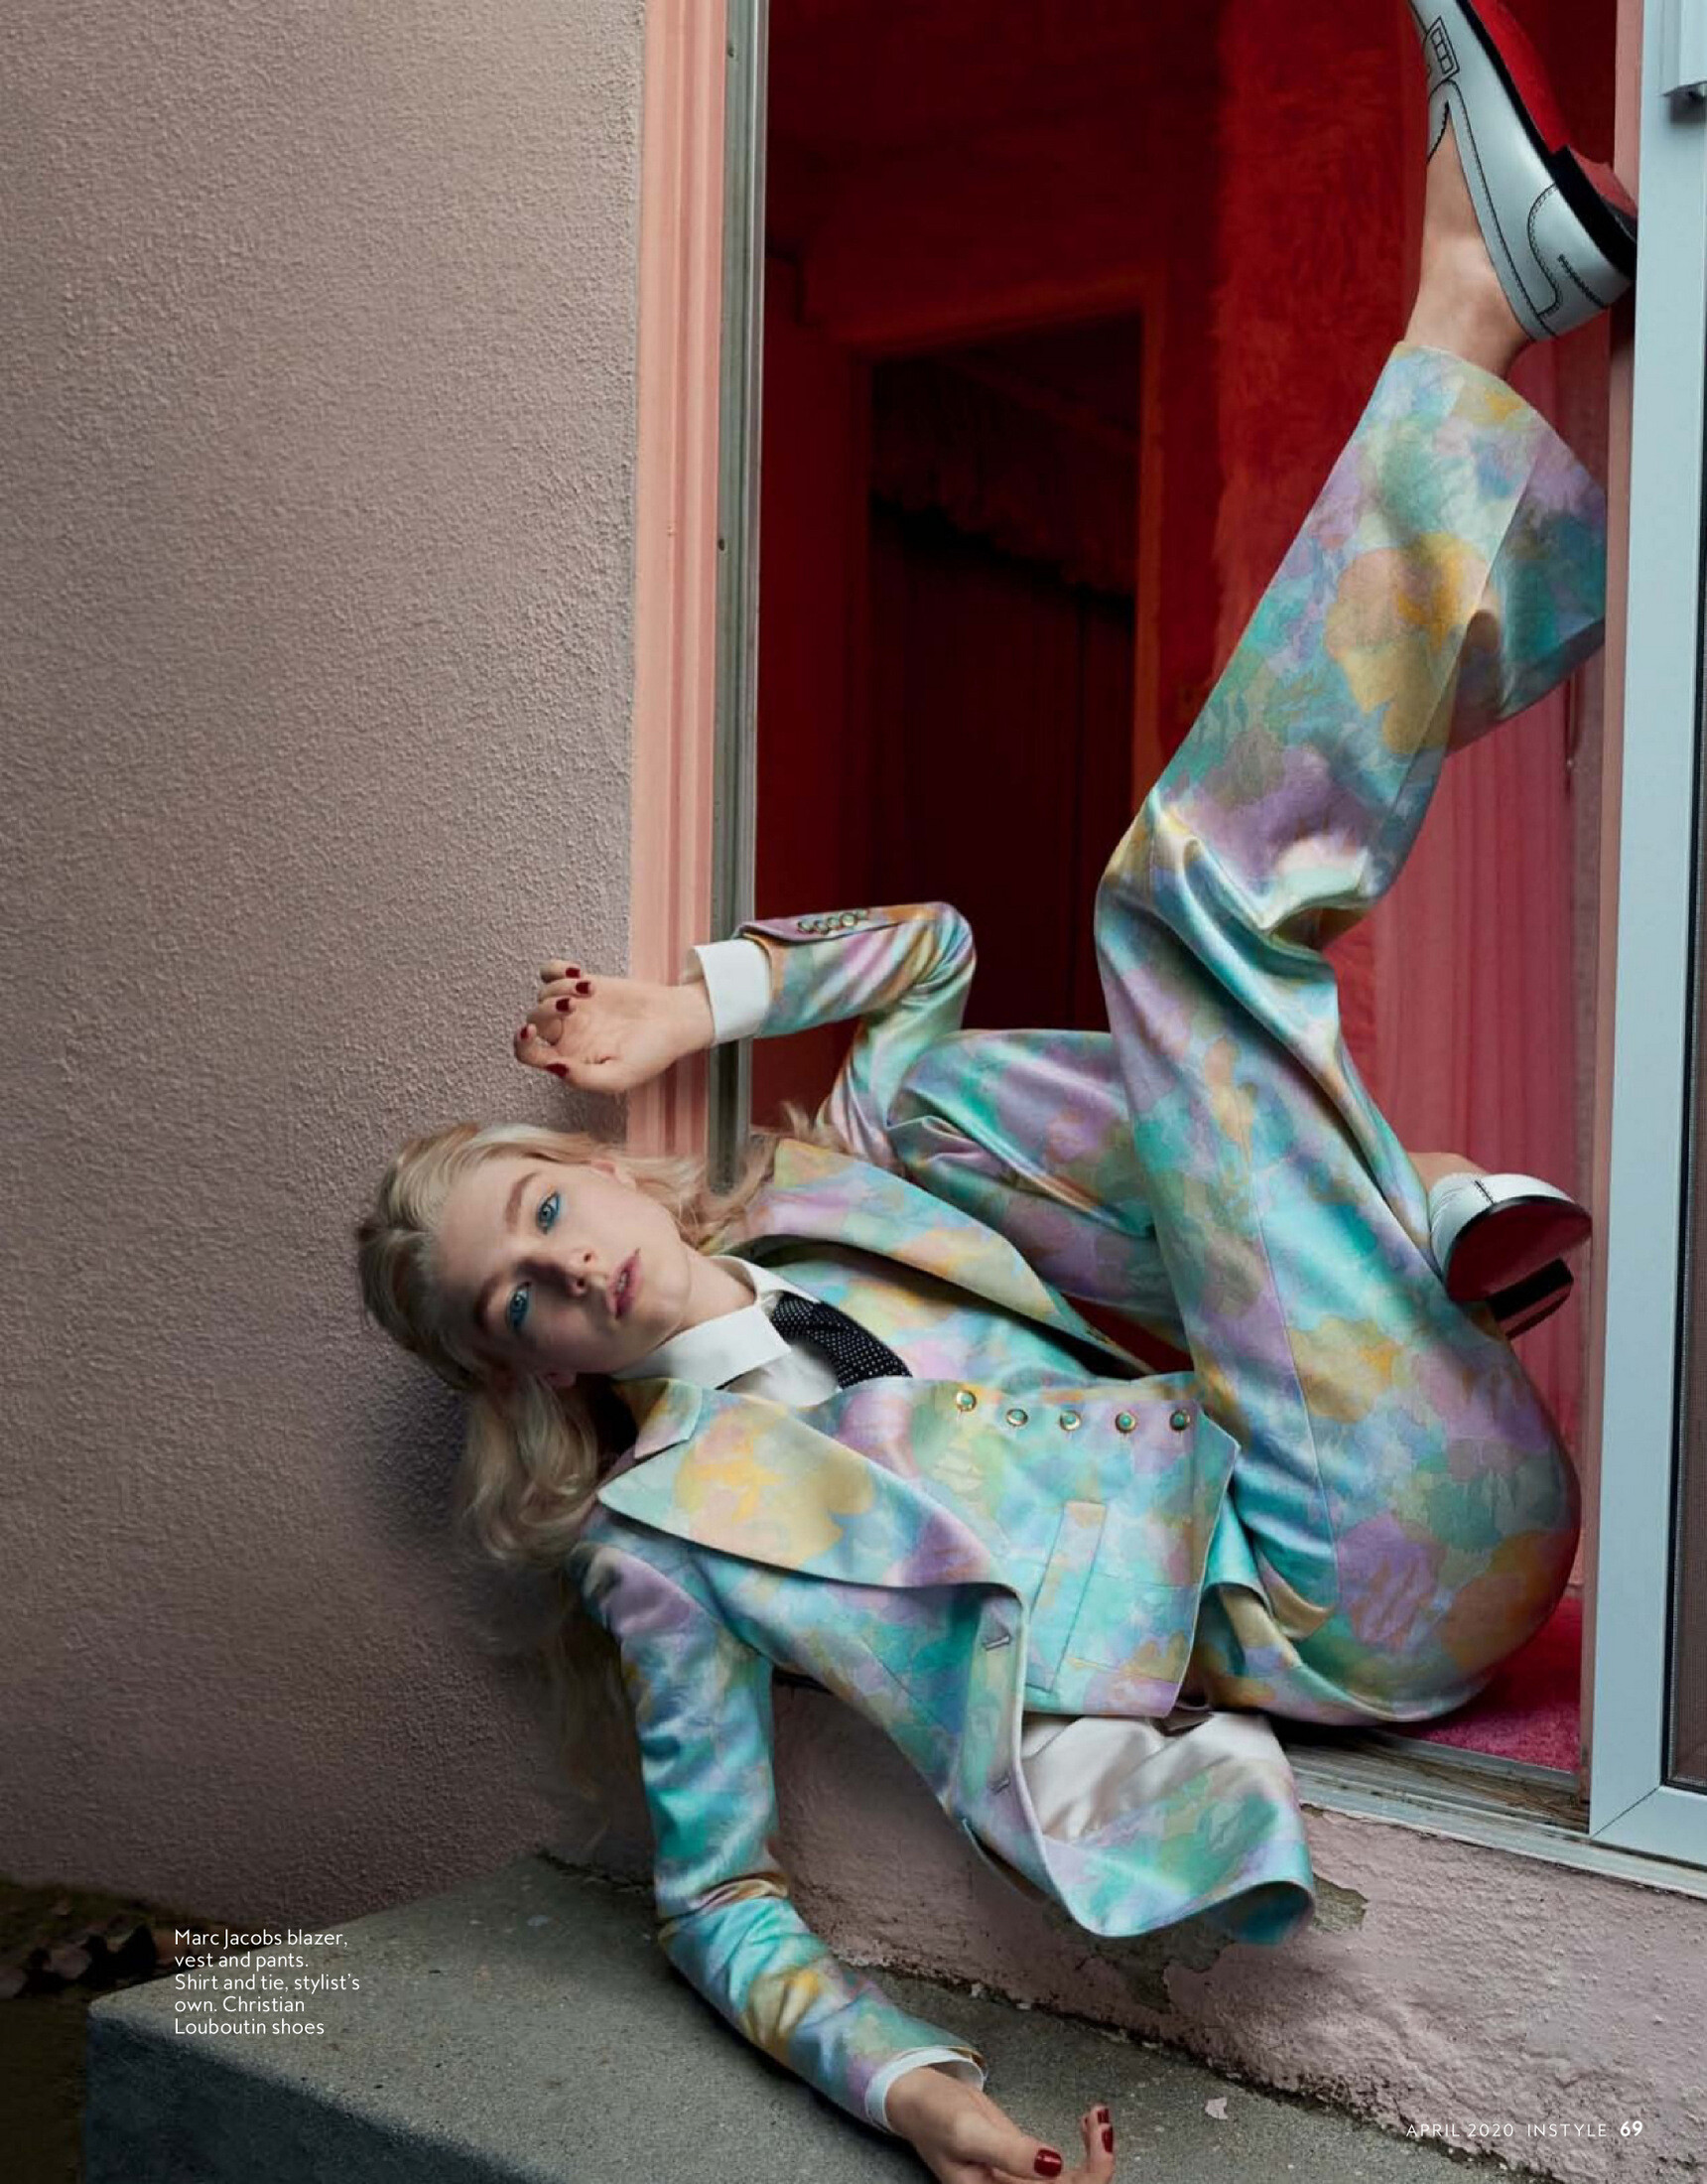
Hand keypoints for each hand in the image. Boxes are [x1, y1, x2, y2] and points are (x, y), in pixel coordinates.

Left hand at [513, 957, 713, 1095]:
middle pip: (534, 1019)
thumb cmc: (651, 1054)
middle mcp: (566, 1035)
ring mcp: (573, 1009)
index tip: (531, 1030)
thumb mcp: (620, 1076)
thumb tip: (553, 1067)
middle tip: (575, 1004)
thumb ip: (584, 1078)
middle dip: (547, 1010)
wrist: (675, 1021)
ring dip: (560, 988)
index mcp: (569, 1059)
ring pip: (542, 993)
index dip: (521, 1043)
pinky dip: (557, 969)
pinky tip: (578, 973)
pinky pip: (551, 972)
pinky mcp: (583, 985)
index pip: (527, 1054)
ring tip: (589, 989)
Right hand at [886, 2066, 1115, 2183]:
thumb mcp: (969, 2132)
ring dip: (1095, 2154)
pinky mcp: (1028, 2169)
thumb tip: (1054, 2165)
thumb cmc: (935, 2117)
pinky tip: (1088, 2122)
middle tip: (1100, 2123)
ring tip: (1097, 2117)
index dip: (1090, 2178)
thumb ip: (1011, 2153)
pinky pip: (1065, 2172)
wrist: (921, 2100)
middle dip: (1097, 2165)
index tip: (1101, 2142)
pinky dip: (1084, 2148)